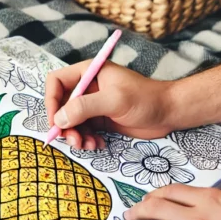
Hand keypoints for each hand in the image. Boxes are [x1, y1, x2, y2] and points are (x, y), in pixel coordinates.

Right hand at [45, 61, 177, 148]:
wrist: (169, 112)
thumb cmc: (145, 99)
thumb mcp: (114, 101)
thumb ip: (85, 107)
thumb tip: (59, 119)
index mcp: (88, 72)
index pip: (56, 82)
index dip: (51, 101)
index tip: (55, 122)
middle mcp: (88, 87)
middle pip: (61, 105)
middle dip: (64, 125)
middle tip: (74, 141)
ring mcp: (94, 104)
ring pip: (71, 121)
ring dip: (76, 136)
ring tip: (88, 146)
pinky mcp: (101, 119)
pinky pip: (84, 131)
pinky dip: (87, 140)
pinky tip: (99, 145)